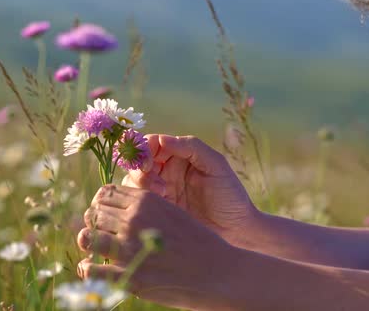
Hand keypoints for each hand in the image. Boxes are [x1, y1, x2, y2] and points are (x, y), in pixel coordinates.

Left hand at [77, 185, 239, 310]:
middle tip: (101, 233)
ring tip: (95, 249)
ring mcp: (129, 249)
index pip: (104, 193)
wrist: (218, 272)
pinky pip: (90, 268)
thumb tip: (119, 208)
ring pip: (86, 237)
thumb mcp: (172, 212)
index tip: (105, 214)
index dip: (101, 204)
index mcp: (145, 200)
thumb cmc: (197, 241)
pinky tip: (92, 269)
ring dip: (88, 242)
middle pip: (93, 213)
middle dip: (94, 223)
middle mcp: (133, 220)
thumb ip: (146, 207)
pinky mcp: (130, 276)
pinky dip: (87, 268)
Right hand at [122, 135, 257, 243]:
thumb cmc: (230, 194)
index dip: (144, 148)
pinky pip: (137, 201)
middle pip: (137, 161)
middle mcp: (166, 170)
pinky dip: (140, 200)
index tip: (148, 160)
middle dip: (139, 167)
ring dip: (141, 183)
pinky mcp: (157, 210)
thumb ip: (191, 146)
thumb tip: (161, 139)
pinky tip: (160, 204)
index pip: (151, 143)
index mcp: (179, 154)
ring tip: (163, 193)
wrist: (236, 230)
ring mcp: (160, 191)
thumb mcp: (215, 165)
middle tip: (151, 176)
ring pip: (132, 181)